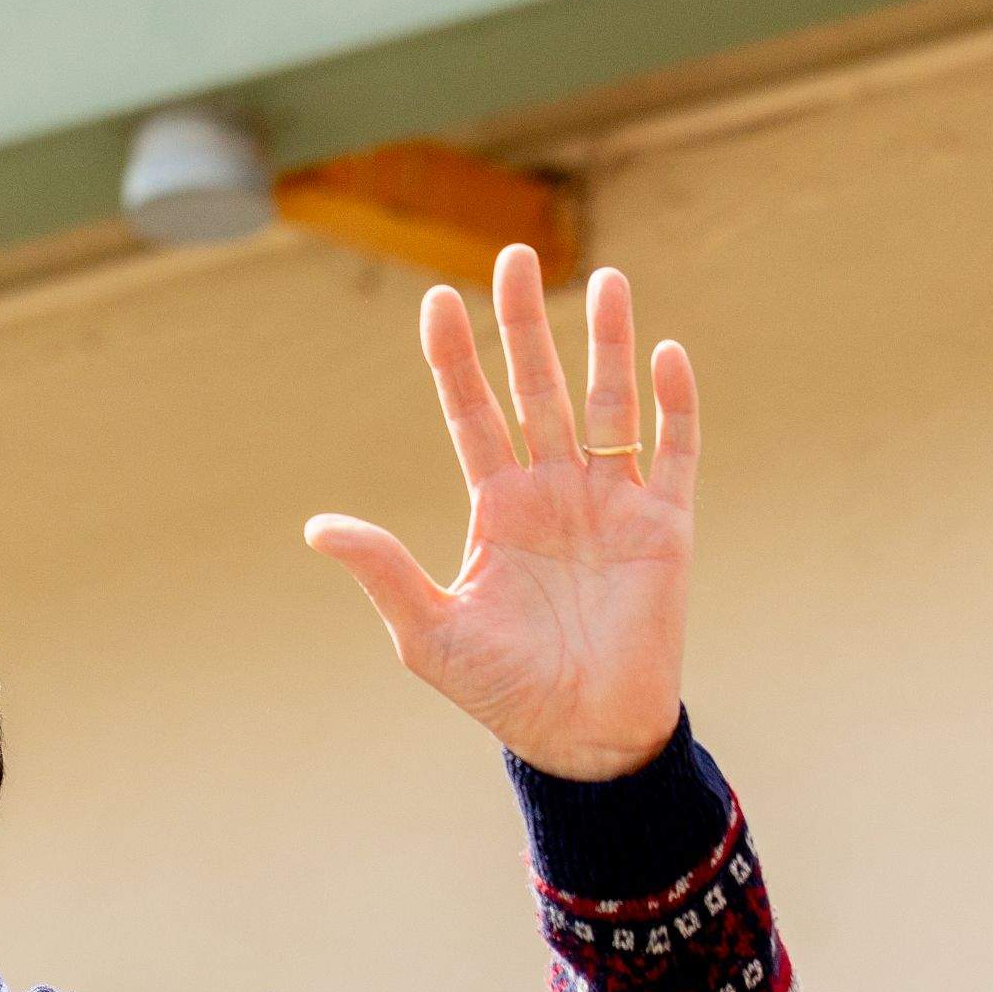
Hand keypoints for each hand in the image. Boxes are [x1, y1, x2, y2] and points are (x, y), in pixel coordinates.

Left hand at [304, 244, 696, 780]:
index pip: (471, 414)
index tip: (436, 300)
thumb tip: (318, 526)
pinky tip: (665, 354)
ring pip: (610, 402)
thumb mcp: (426, 631)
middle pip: (537, 388)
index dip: (455, 359)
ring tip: (603, 277)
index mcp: (497, 508)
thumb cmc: (502, 692)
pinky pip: (674, 450)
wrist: (582, 738)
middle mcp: (553, 491)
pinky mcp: (666, 525)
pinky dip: (673, 404)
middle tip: (513, 253)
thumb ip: (382, 570)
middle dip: (523, 325)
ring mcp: (612, 503)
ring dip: (606, 342)